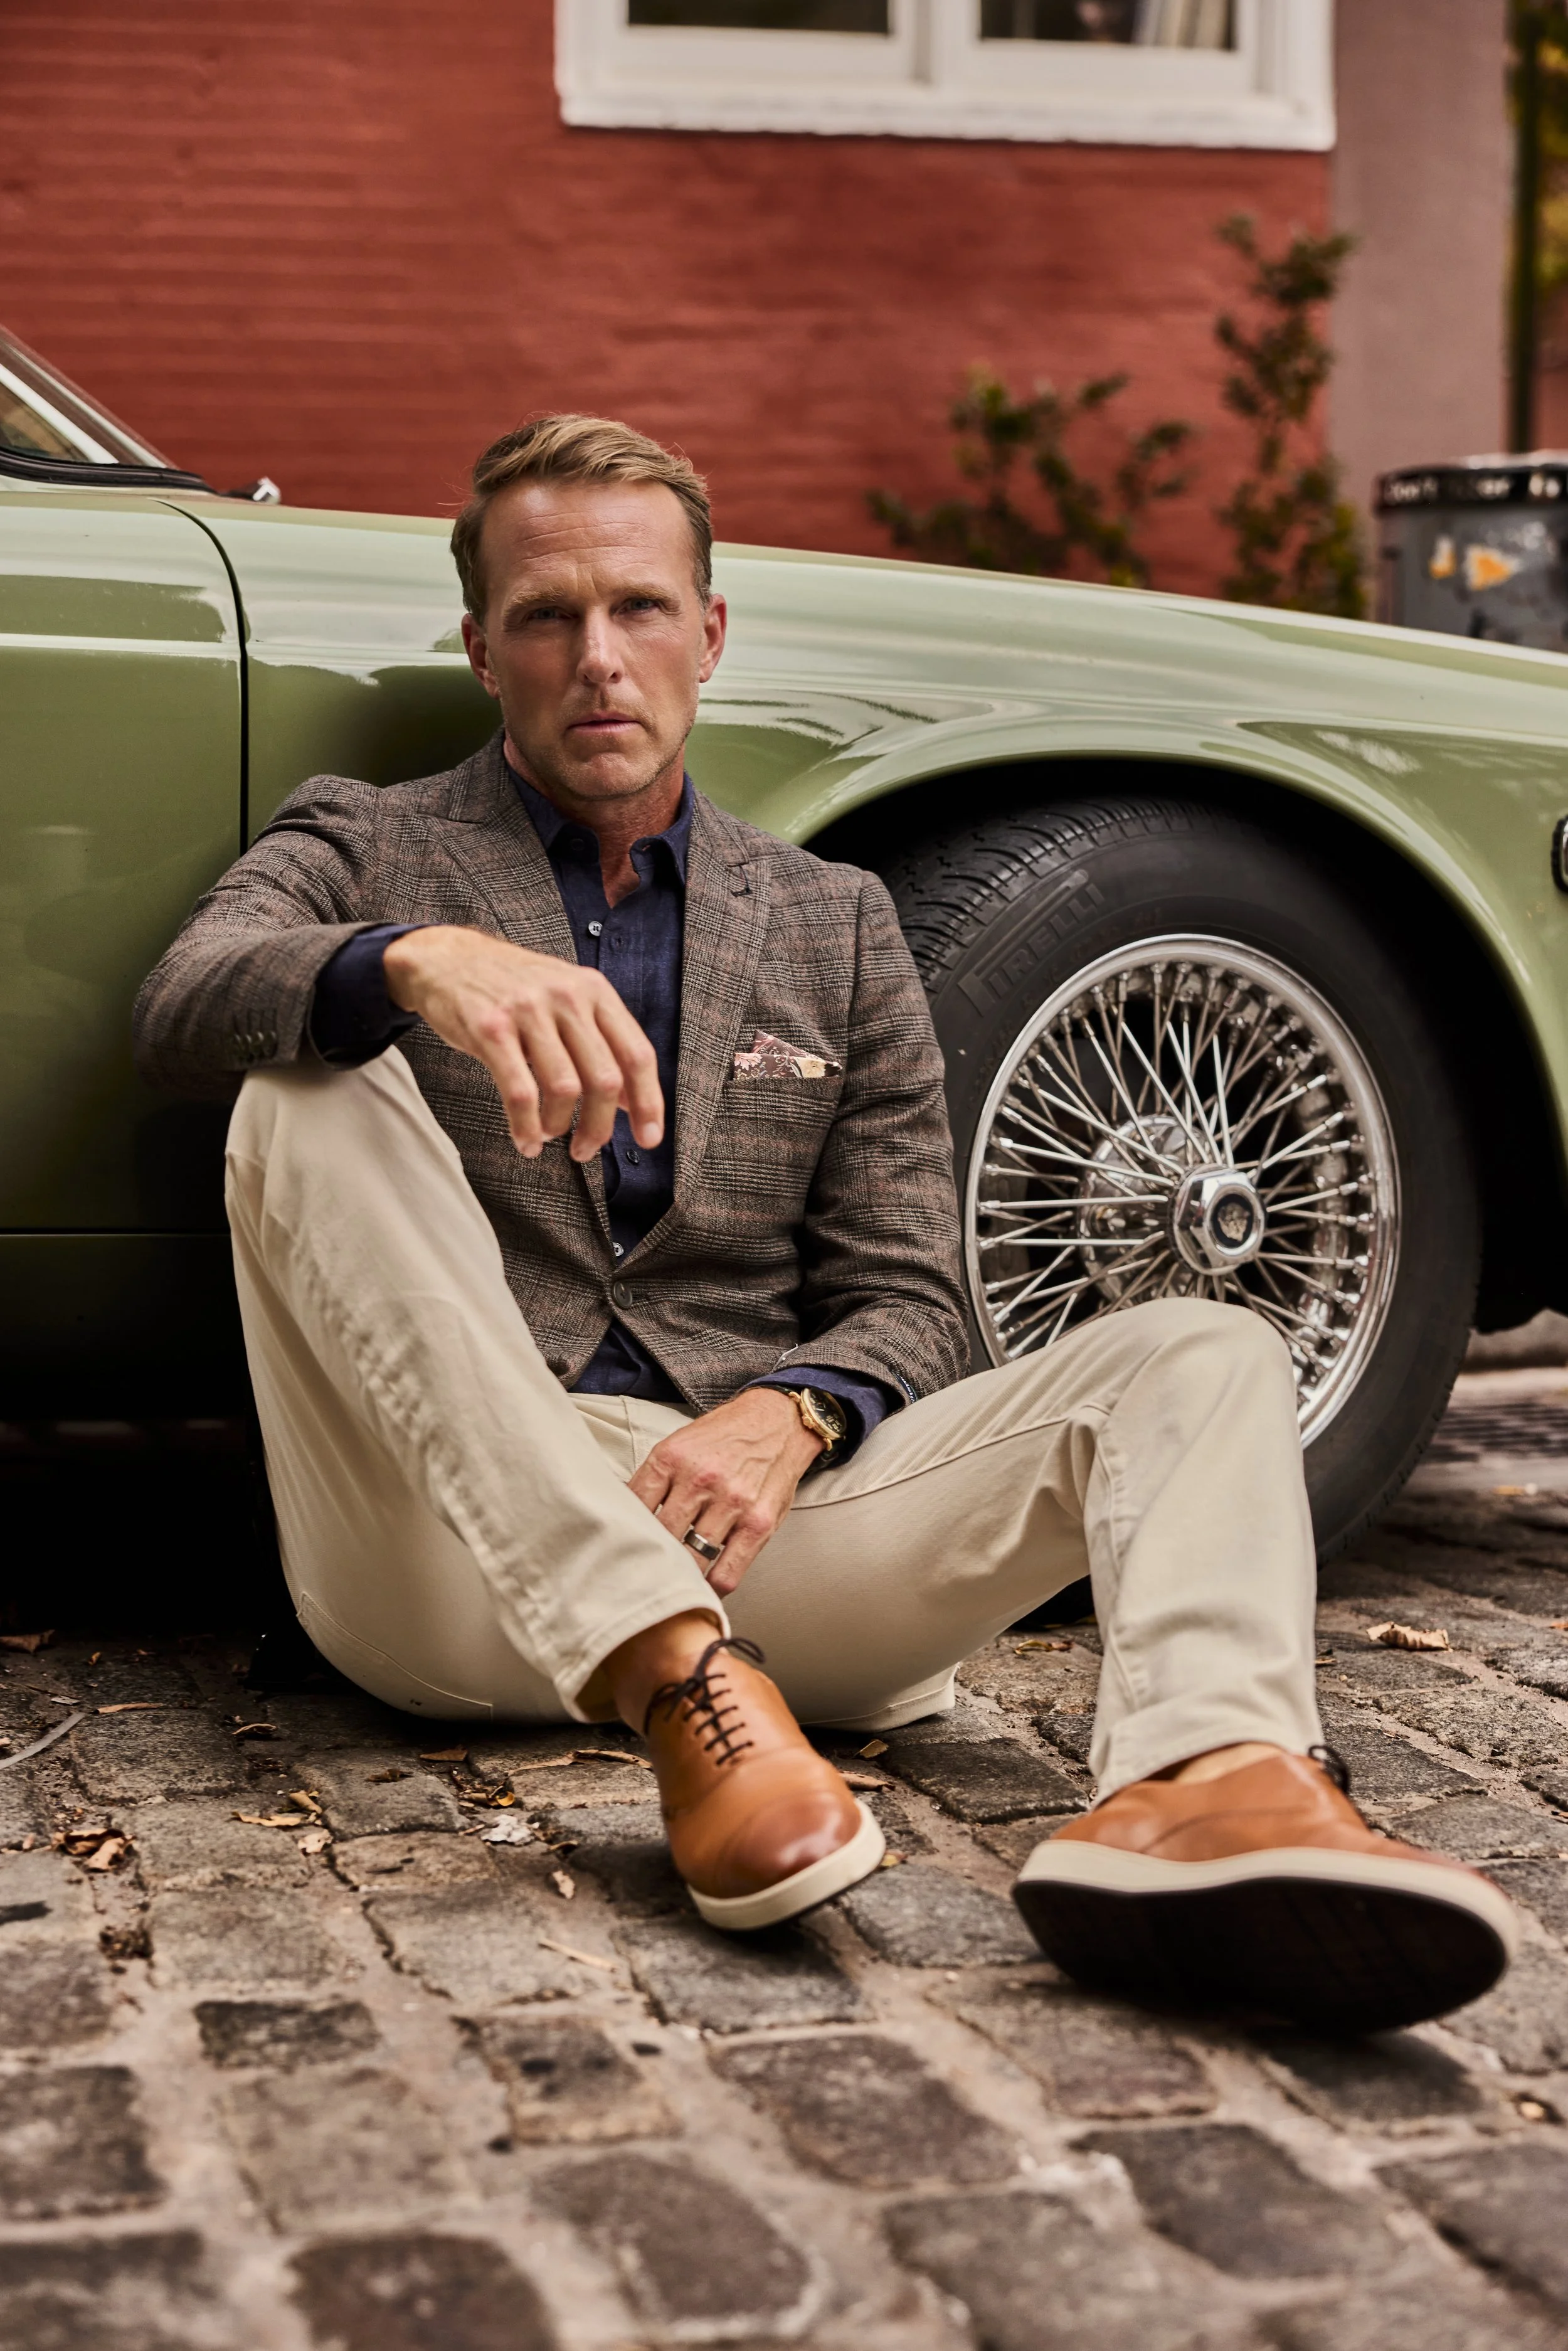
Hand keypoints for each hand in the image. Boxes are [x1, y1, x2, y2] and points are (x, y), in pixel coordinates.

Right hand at [384, 925, 661, 1161]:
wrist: (449, 959)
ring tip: (550, 1136)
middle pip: (605, 1078)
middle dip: (600, 1126)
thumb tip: (631, 1102)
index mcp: (595, 991)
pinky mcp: (491, 1027)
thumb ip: (601, 1043)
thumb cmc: (513, 989)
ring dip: (560, 1126)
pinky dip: (526, 1126)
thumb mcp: (567, 1000)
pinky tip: (526, 1140)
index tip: (648, 1138)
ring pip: (565, 1089)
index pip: (637, 1054)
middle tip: (586, 1149)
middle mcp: (567, 996)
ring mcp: (528, 1010)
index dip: (648, 1102)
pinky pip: (520, 1092)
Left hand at [628, 1387, 822, 1598]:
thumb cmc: (726, 1438)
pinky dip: (712, 1587)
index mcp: (672, 1458)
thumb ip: (655, 1479)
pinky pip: (727, 1573)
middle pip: (659, 1538)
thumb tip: (621, 1514)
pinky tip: (705, 1585)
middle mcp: (700, 1480)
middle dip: (650, 1558)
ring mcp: (732, 1503)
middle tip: (643, 1574)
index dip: (623, 1533)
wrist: (779, 1421)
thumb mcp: (681, 1445)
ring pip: (690, 1559)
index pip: (632, 1508)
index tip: (621, 1549)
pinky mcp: (759, 1523)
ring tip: (673, 1582)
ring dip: (680, 1575)